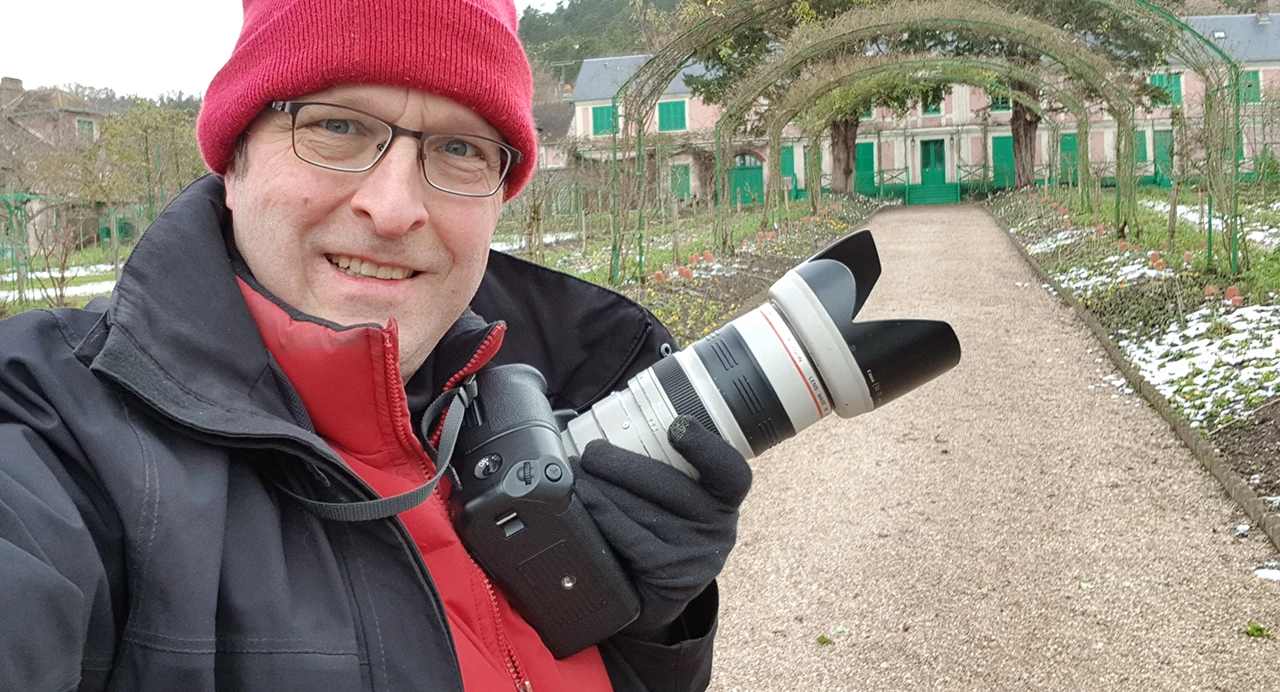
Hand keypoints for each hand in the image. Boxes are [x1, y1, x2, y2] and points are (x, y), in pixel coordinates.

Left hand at [572, 416, 751, 637]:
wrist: (656, 596)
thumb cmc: (662, 531)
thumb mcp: (681, 502)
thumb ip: (667, 467)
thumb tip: (617, 423)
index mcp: (724, 499)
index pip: (730, 471)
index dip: (706, 447)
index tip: (677, 427)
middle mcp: (718, 528)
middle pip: (668, 485)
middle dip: (619, 463)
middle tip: (590, 453)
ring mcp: (695, 556)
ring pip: (639, 510)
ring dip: (599, 488)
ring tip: (575, 475)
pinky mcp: (668, 579)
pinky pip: (627, 539)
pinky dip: (600, 517)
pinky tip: (581, 504)